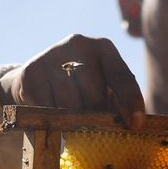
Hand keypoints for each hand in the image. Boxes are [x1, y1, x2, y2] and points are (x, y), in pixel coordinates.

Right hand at [0, 34, 145, 129]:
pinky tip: (51, 111)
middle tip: (90, 123)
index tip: (136, 124)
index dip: (131, 102)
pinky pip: (48, 108)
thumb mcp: (103, 88)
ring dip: (72, 120)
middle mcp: (79, 44)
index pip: (122, 76)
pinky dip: (52, 118)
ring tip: (71, 118)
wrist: (37, 79)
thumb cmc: (81, 89)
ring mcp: (52, 54)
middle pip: (94, 95)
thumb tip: (132, 125)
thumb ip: (118, 102)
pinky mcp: (31, 71)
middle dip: (95, 116)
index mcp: (104, 48)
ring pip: (70, 105)